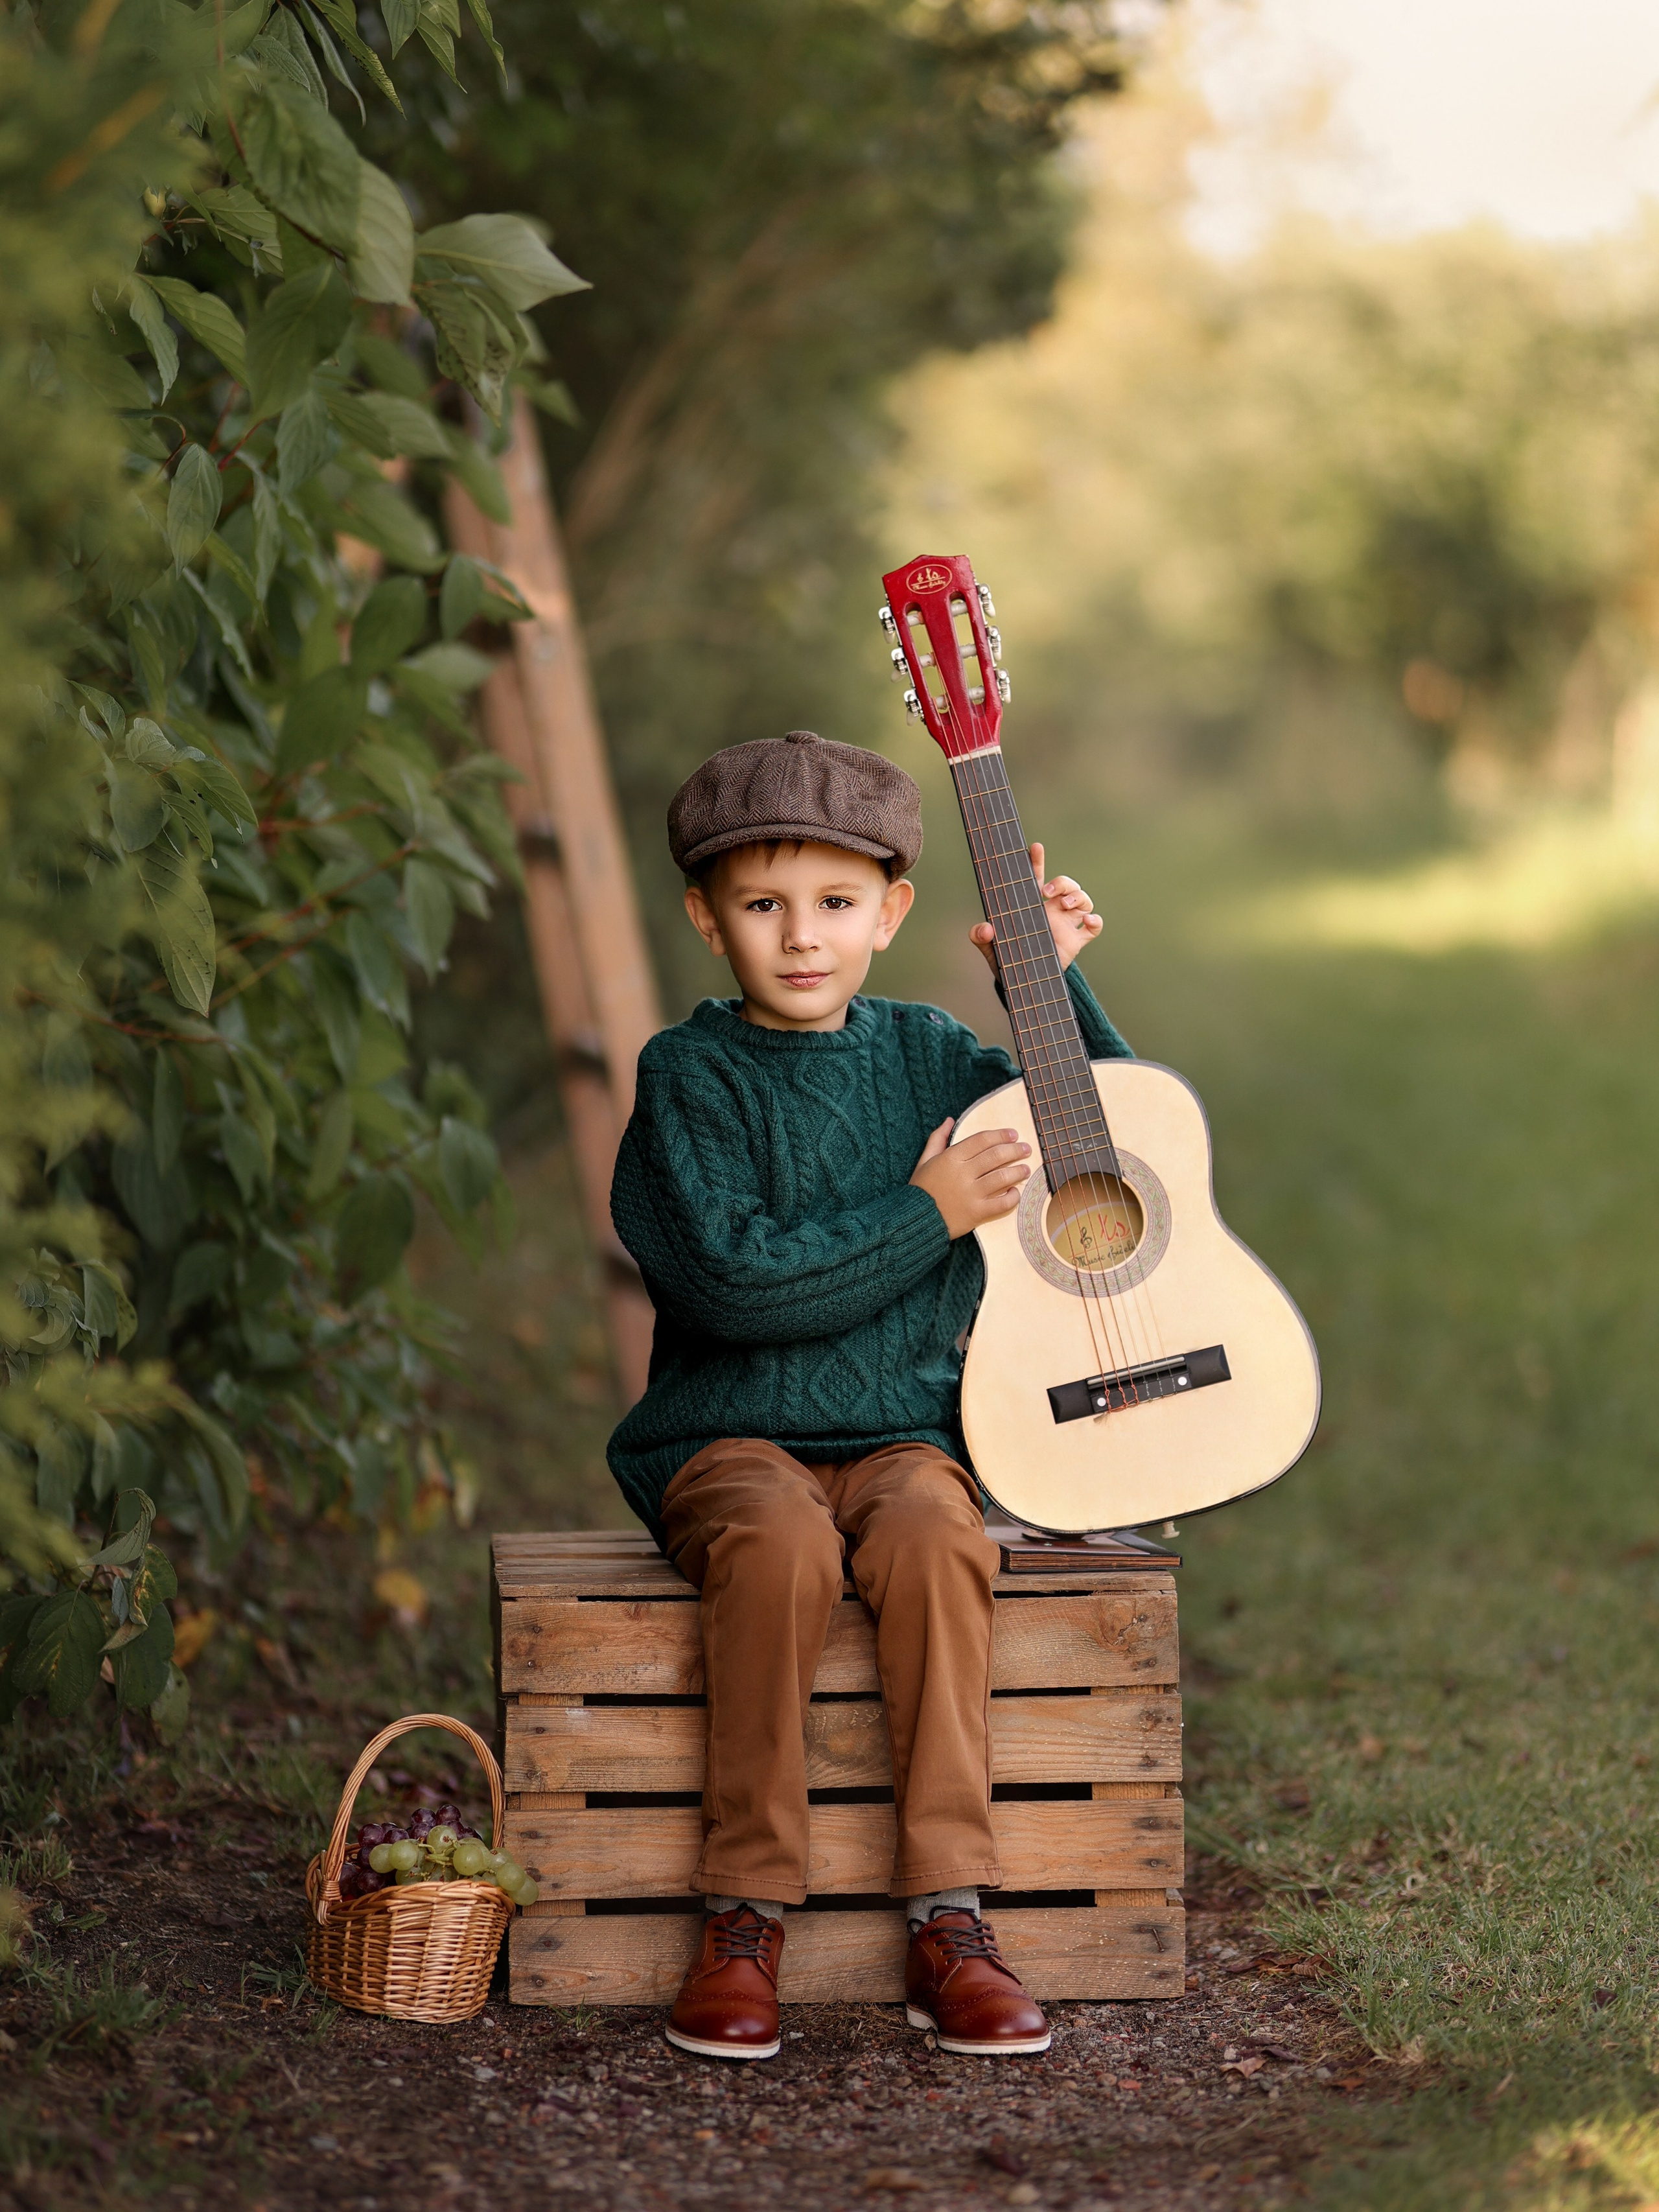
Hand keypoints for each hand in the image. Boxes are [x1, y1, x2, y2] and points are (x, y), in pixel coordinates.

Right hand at [910, 1117, 1031, 1239]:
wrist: (916, 1219)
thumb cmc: (922, 1188)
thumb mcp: (925, 1160)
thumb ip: (937, 1138)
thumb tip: (949, 1120)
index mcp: (951, 1158)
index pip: (982, 1140)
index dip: (1001, 1135)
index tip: (1013, 1135)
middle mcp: (963, 1174)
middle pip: (996, 1156)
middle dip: (1015, 1150)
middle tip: (1026, 1149)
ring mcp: (971, 1194)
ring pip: (1003, 1177)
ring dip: (1018, 1171)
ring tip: (1026, 1169)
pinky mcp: (977, 1212)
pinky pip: (1002, 1203)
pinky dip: (1012, 1196)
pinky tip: (1015, 1192)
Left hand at [970, 840, 1102, 975]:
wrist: (1024, 981)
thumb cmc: (1008, 958)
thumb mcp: (990, 947)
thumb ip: (980, 937)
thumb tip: (984, 928)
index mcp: (1031, 905)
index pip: (1036, 877)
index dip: (1036, 861)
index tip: (1035, 847)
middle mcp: (1052, 910)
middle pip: (1066, 884)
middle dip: (1062, 882)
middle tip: (1047, 892)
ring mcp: (1066, 924)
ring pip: (1083, 899)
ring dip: (1077, 897)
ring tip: (1064, 906)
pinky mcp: (1076, 940)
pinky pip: (1095, 926)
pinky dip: (1096, 920)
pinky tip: (1087, 921)